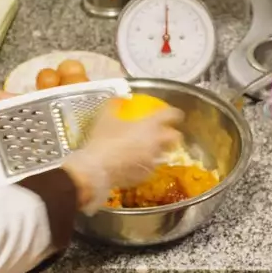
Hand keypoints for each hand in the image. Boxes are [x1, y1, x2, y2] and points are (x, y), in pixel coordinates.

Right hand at [62, 106, 183, 210]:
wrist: (97, 169)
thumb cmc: (102, 140)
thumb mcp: (105, 118)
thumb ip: (114, 105)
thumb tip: (120, 97)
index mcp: (149, 125)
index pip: (171, 115)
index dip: (174, 113)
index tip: (173, 115)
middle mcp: (156, 142)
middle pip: (175, 137)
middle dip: (173, 135)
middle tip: (164, 134)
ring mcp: (152, 160)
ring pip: (164, 154)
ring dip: (159, 151)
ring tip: (148, 150)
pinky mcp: (146, 175)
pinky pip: (151, 168)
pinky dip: (146, 165)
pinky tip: (135, 164)